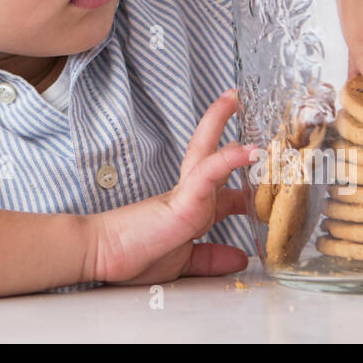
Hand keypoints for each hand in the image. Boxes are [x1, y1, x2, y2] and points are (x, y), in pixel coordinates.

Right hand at [83, 90, 255, 284]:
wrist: (100, 256)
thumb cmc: (132, 256)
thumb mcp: (183, 262)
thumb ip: (210, 259)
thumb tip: (238, 259)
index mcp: (188, 211)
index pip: (220, 193)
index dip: (244, 189)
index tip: (262, 183)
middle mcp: (187, 197)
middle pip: (209, 155)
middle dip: (222, 128)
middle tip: (235, 100)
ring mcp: (184, 195)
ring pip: (206, 154)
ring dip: (218, 123)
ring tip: (235, 99)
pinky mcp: (181, 201)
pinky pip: (207, 175)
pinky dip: (228, 160)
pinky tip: (248, 150)